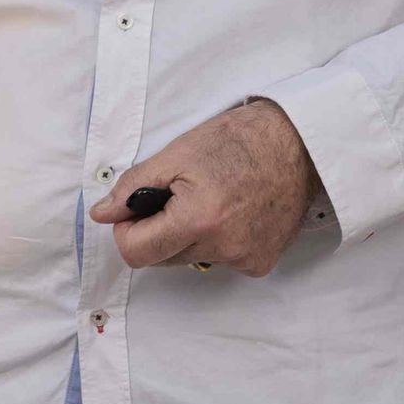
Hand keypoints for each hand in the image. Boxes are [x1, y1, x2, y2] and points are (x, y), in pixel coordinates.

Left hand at [95, 98, 320, 277]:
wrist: (300, 143)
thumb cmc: (239, 140)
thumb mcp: (177, 153)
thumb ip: (133, 187)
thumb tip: (103, 214)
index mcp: (197, 220)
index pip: (136, 253)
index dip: (127, 230)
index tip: (137, 208)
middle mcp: (223, 248)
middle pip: (160, 259)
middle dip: (158, 231)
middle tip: (177, 196)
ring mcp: (245, 259)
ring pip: (189, 259)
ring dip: (188, 236)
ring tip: (210, 199)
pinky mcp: (261, 263)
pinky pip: (220, 260)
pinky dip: (217, 240)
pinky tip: (233, 212)